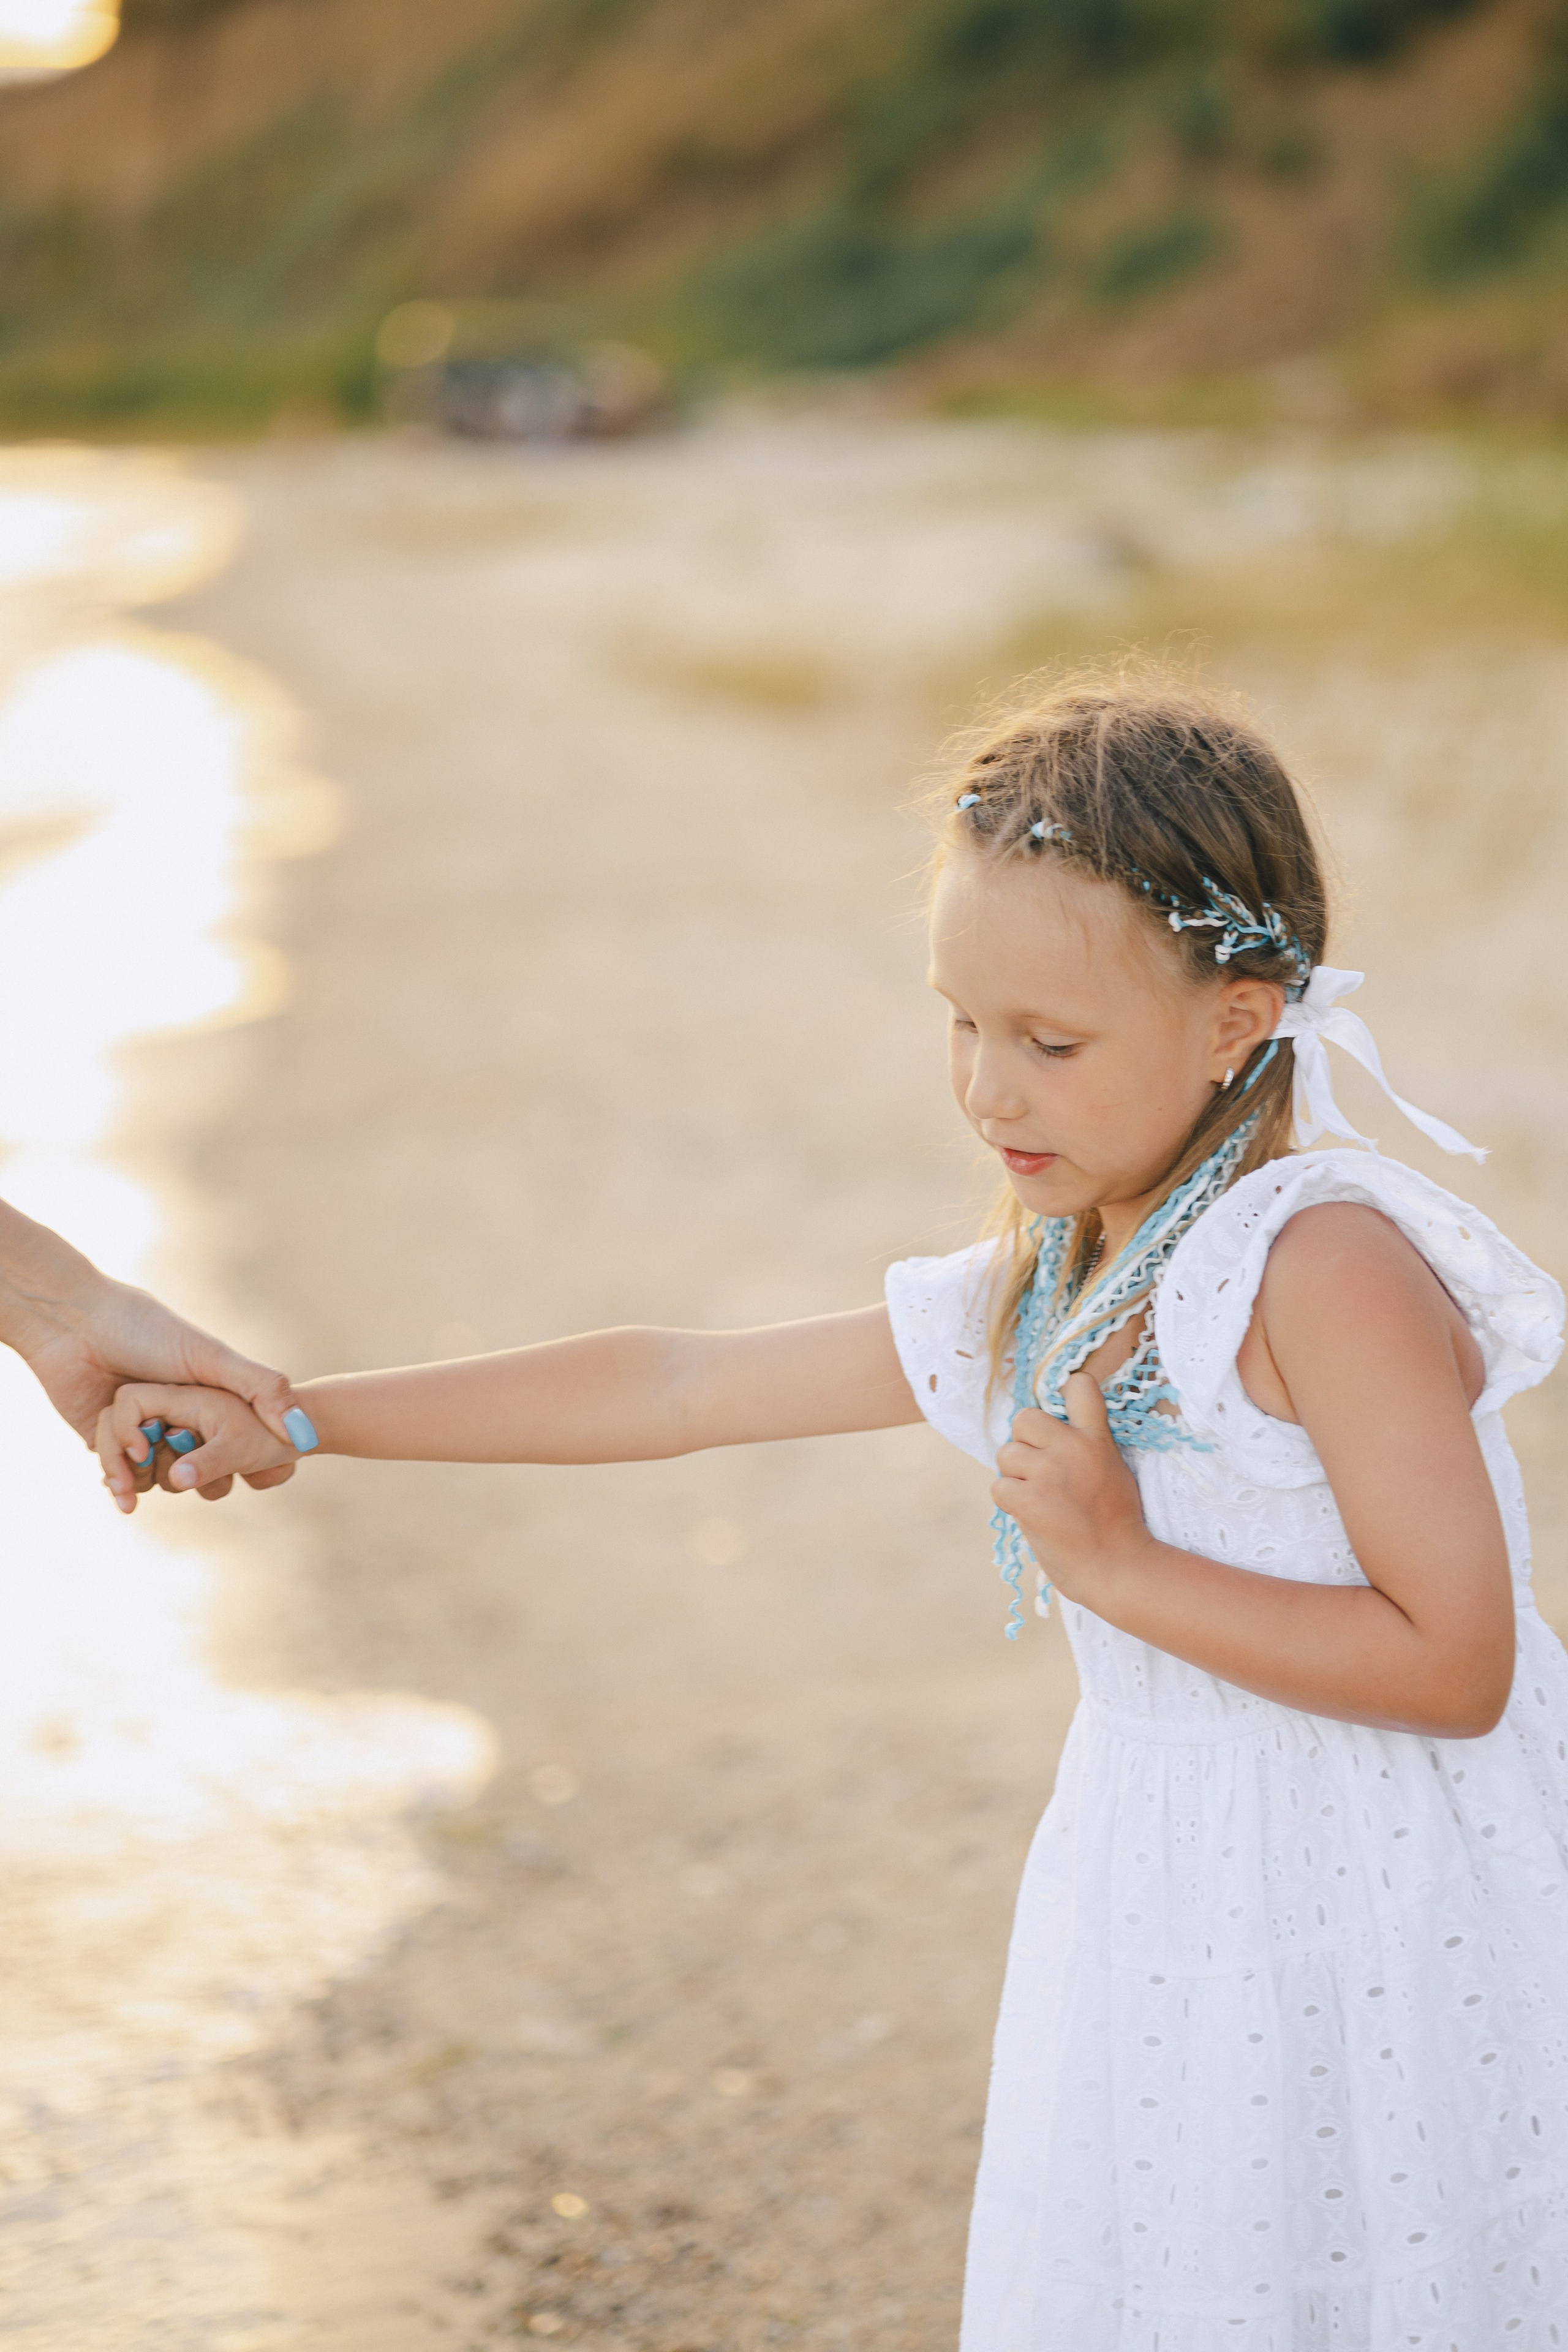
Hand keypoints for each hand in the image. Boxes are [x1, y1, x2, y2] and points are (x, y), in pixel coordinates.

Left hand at [16, 1266, 304, 1489]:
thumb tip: (304, 1434)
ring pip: (156, 1477)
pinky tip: (121, 1487)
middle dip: (192, 1473)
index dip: (243, 1460)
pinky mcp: (104, 1442)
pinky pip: (120, 1478)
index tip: (249, 1470)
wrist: (72, 1326)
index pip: (234, 1441)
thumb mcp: (211, 1356)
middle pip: (196, 1465)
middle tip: (181, 1463)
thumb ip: (261, 1387)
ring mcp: (140, 1430)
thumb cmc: (143, 1331)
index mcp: (204, 1395)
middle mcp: (174, 1415)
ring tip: (136, 1465)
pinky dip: (122, 1487)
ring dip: (148, 1481)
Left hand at [990, 1372, 1152, 1605]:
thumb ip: (1084, 1444)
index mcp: (1097, 1438)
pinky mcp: (1030, 1500)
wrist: (1119, 1567)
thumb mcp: (1112, 1469)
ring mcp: (1050, 1473)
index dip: (1062, 1395)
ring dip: (1015, 1476)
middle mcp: (1073, 1448)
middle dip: (1024, 1443)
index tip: (1060, 1420)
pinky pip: (998, 1487)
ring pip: (1006, 1454)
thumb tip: (1045, 1431)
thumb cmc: (1114, 1522)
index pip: (1078, 1386)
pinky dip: (1010, 1503)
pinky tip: (1031, 1516)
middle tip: (1040, 1471)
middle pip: (1023, 1418)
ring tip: (1039, 1498)